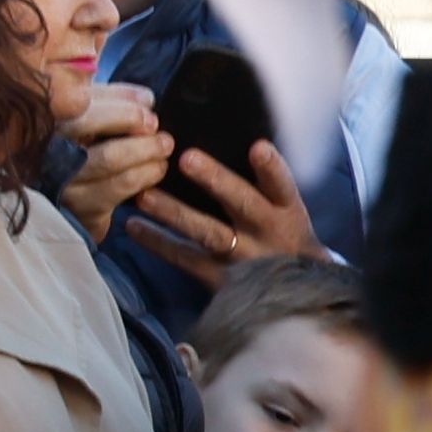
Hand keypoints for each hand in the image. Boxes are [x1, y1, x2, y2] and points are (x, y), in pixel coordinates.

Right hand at [55, 84, 171, 241]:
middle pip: (85, 123)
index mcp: (46, 116)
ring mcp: (60, 178)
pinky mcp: (81, 205)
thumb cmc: (82, 146)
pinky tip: (157, 168)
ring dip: (146, 149)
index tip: (147, 102)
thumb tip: (146, 99)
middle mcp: (45, 145)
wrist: (69, 201)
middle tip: (155, 123)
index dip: (114, 99)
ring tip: (164, 145)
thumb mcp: (90, 114)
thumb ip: (112, 99)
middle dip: (130, 118)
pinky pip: (121, 186)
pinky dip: (147, 174)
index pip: (75, 98)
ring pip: (109, 157)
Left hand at [132, 140, 322, 284]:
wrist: (298, 293)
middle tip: (187, 159)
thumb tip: (224, 138)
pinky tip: (134, 226)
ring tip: (145, 196)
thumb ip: (262, 185)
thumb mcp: (286, 213)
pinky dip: (159, 242)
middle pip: (244, 205)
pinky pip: (187, 258)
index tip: (258, 147)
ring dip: (176, 213)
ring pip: (210, 233)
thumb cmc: (283, 237)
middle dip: (218, 182)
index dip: (271, 168)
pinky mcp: (223, 279)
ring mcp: (245, 258)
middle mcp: (268, 233)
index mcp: (287, 211)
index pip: (282, 186)